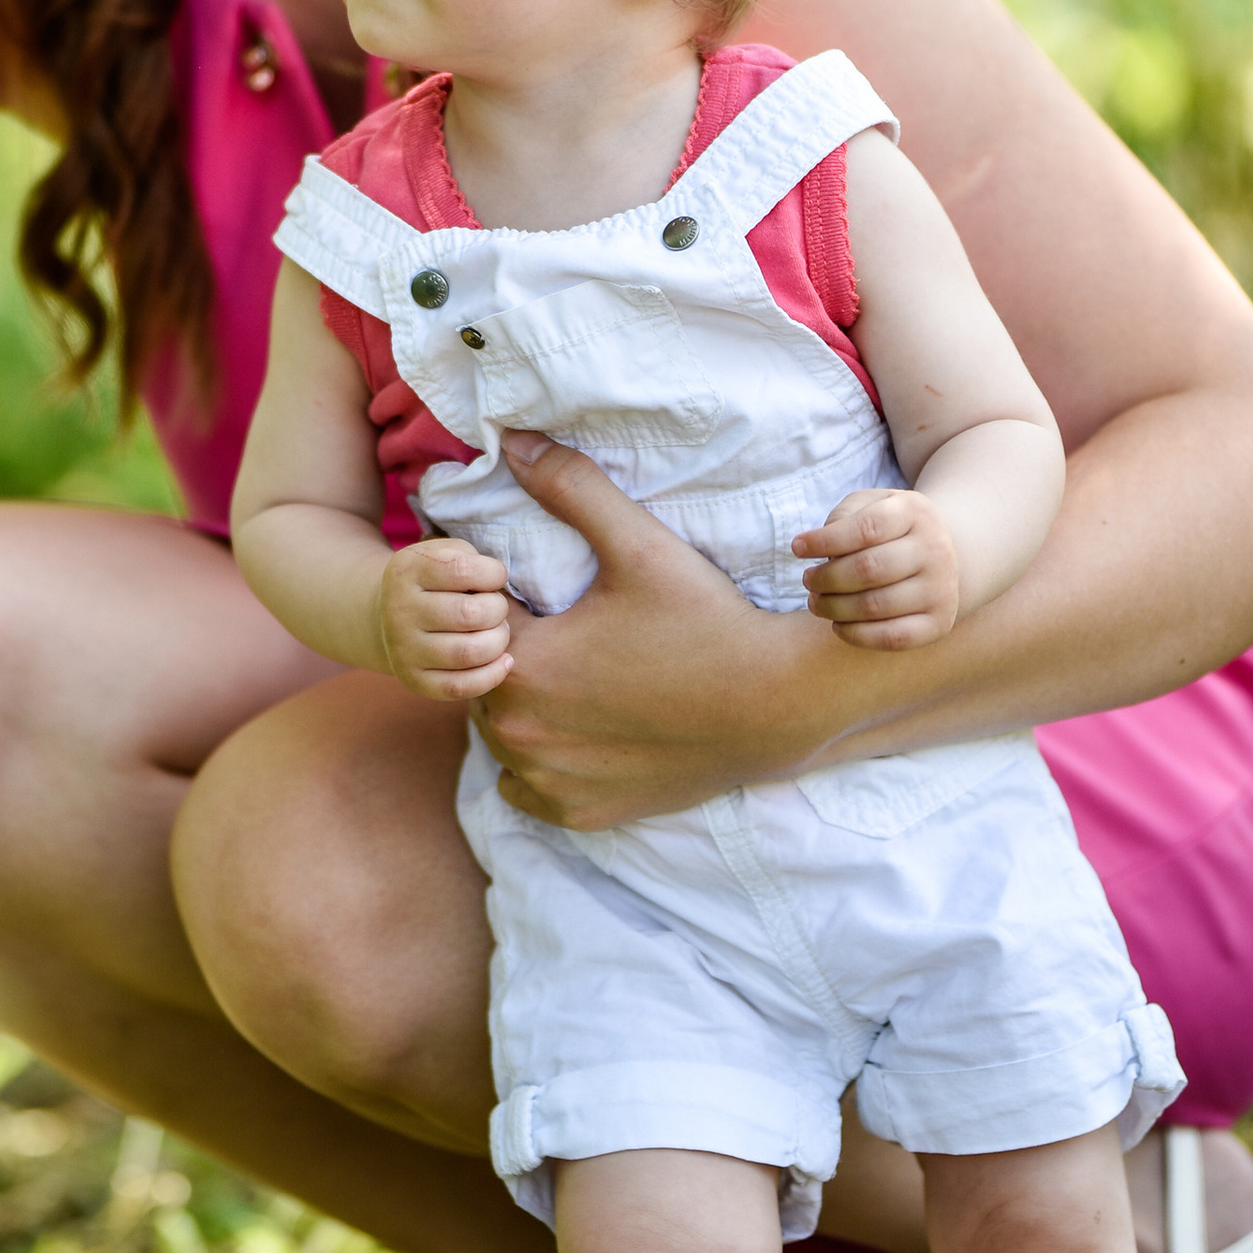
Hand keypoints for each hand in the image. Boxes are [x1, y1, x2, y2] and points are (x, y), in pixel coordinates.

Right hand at [374, 537, 512, 697]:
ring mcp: (403, 649)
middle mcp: (399, 610)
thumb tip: (496, 582)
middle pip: (470, 614)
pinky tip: (503, 659)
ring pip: (469, 652)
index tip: (494, 577)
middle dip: (498, 610)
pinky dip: (493, 674)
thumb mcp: (441, 553)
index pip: (464, 570)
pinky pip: (461, 686)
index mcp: (406, 571)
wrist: (387, 617)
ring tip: (496, 631)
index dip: (493, 573)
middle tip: (496, 608)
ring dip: (498, 641)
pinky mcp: (413, 680)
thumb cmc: (431, 582)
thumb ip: (469, 558)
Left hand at [472, 432, 838, 829]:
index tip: (546, 594)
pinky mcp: (581, 813)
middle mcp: (521, 733)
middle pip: (482, 679)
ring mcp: (550, 780)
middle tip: (566, 634)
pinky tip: (578, 732)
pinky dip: (541, 764)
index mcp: (522, 665)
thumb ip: (569, 489)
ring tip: (575, 679)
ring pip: (501, 736)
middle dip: (509, 654)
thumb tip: (511, 439)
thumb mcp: (638, 545)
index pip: (478, 623)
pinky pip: (527, 788)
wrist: (774, 704)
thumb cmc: (706, 621)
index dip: (506, 602)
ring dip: (520, 709)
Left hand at [795, 486, 960, 648]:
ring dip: (834, 608)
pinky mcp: (939, 622)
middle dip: (827, 578)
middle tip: (808, 580)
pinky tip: (837, 625)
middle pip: (869, 569)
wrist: (945, 555)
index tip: (797, 548)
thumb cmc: (890, 529)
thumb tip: (820, 548)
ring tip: (815, 602)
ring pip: (876, 605)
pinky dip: (856, 635)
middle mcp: (935, 549)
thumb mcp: (870, 505)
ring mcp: (941, 589)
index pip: (866, 528)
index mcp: (915, 512)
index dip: (824, 540)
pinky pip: (893, 638)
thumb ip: (843, 517)